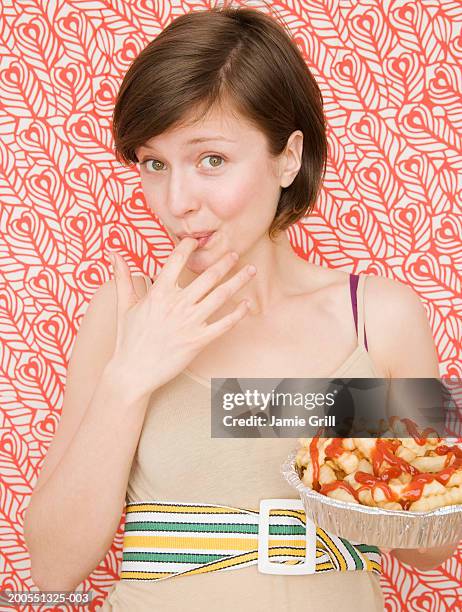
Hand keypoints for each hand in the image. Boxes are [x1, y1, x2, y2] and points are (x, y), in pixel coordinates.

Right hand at [107, 238, 255, 397]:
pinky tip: (246, 304)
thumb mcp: (124, 305)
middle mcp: (177, 305)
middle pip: (208, 276)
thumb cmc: (128, 339)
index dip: (188, 247)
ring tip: (250, 270)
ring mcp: (189, 323)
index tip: (196, 241)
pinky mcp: (198, 341)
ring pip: (221, 296)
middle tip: (235, 253)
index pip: (176, 261)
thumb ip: (123, 276)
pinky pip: (224, 324)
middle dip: (224, 262)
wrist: (133, 372)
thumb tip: (113, 253)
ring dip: (238, 281)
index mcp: (158, 293)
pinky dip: (238, 313)